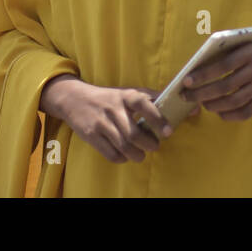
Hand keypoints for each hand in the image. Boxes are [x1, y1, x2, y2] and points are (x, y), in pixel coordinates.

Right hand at [44, 79, 171, 163]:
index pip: (143, 104)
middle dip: (149, 144)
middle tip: (154, 146)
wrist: (75, 99)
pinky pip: (110, 154)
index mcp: (126, 96)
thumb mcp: (127, 92)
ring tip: (141, 155)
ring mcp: (101, 122)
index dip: (158, 118)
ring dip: (136, 154)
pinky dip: (121, 158)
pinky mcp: (91, 135)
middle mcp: (113, 108)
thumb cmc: (109, 98)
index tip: (168, 131)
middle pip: (134, 133)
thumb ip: (150, 97)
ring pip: (123, 146)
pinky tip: (125, 155)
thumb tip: (176, 102)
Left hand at [180, 40, 251, 121]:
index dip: (203, 74)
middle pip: (224, 86)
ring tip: (204, 105)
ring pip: (233, 101)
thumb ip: (230, 49)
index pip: (222, 65)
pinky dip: (230, 115)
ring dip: (214, 105)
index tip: (186, 81)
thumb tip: (201, 60)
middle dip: (202, 93)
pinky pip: (246, 112)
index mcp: (250, 52)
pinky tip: (221, 114)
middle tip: (187, 97)